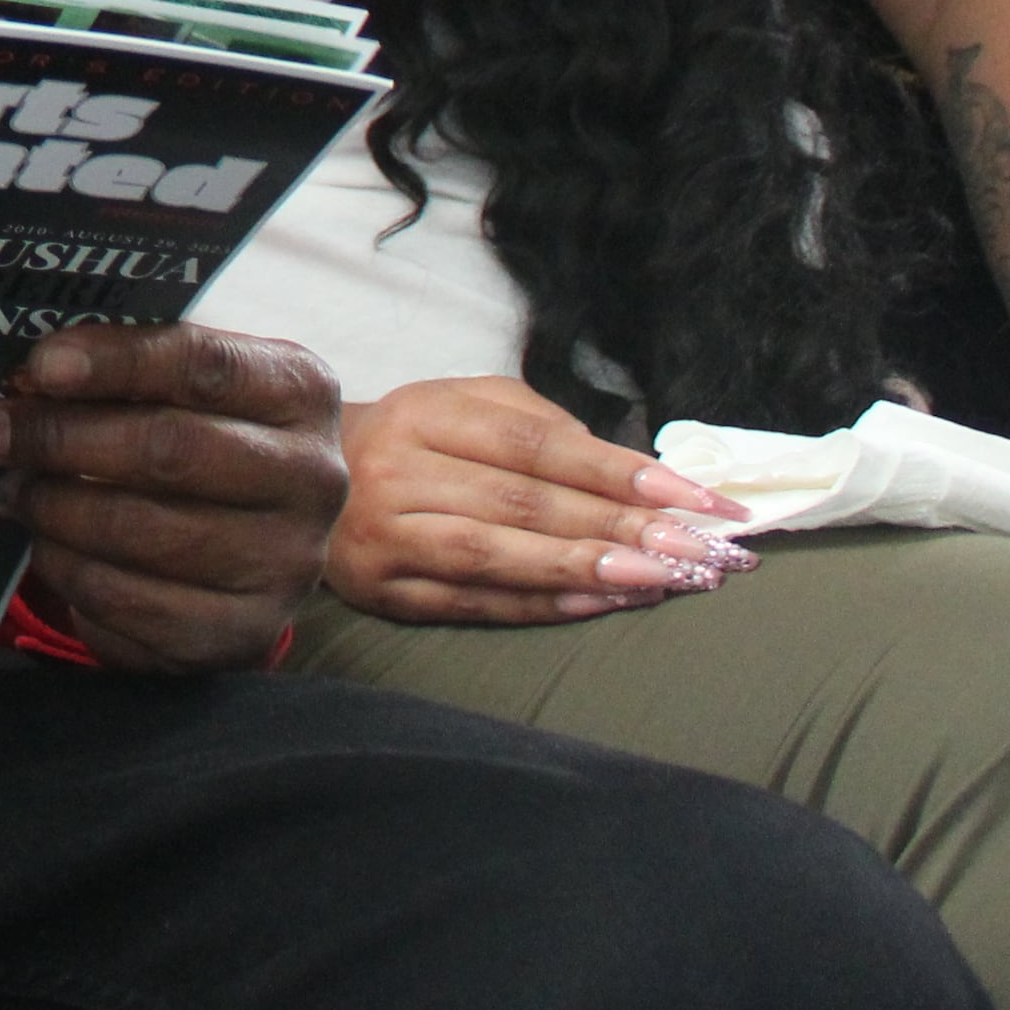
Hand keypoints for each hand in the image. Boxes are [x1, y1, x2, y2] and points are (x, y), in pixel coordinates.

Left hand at [0, 323, 347, 673]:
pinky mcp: (245, 632)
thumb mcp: (187, 388)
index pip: (204, 365)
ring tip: (15, 489)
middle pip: (170, 450)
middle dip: (64, 439)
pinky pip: (134, 603)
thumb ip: (126, 373)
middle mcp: (312, 478)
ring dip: (57, 507)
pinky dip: (72, 571)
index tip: (40, 367)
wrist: (255, 543)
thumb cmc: (206, 439)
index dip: (116, 362)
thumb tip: (33, 381)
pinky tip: (47, 545)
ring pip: (144, 531)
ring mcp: (287, 563)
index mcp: (301, 391)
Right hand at [323, 376, 758, 624]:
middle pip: (526, 503)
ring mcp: (387, 536)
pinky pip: (475, 603)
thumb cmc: (414, 439)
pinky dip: (545, 605)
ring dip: (589, 571)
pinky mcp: (384, 591)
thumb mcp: (465, 404)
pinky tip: (603, 604)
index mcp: (426, 415)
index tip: (696, 496)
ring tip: (665, 581)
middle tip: (702, 551)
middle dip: (624, 528)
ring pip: (499, 556)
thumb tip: (630, 473)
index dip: (620, 472)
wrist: (307, 477)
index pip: (537, 444)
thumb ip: (540, 425)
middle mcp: (401, 472)